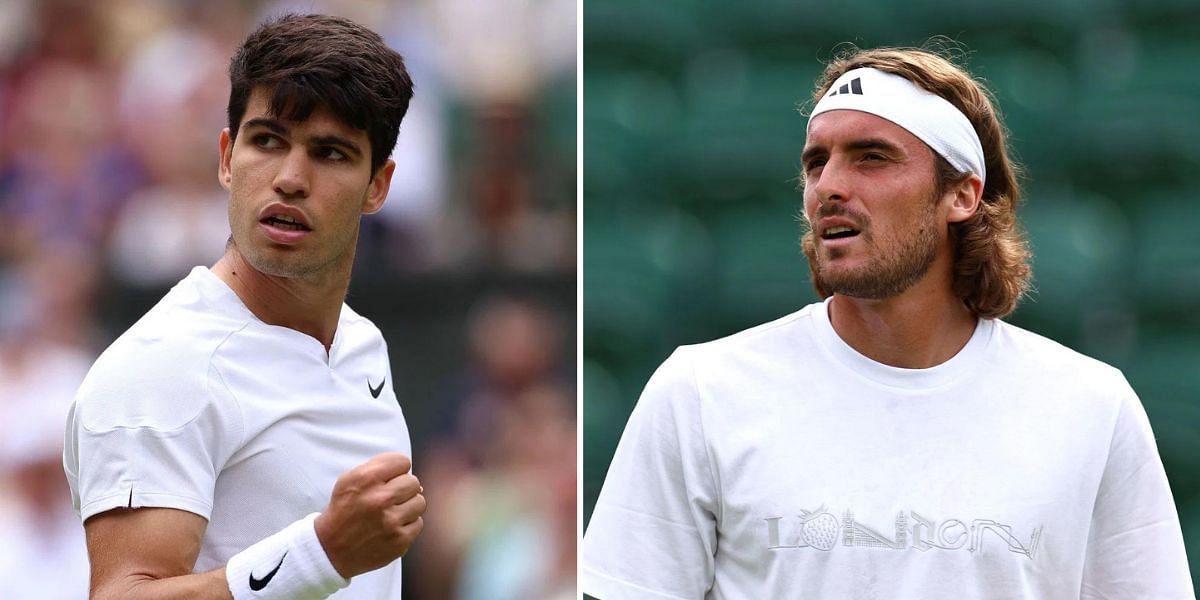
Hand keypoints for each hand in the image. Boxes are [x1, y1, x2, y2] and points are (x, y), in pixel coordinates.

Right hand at [313, 452, 425, 578]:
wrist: (331, 550)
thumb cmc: (343, 511)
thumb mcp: (349, 480)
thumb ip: (378, 467)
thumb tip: (411, 475)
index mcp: (365, 479)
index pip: (402, 462)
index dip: (396, 470)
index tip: (389, 479)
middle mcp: (379, 499)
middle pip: (413, 482)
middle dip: (403, 488)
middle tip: (389, 498)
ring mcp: (391, 522)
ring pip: (420, 502)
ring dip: (408, 506)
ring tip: (391, 513)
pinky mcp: (399, 540)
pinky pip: (418, 523)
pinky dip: (407, 524)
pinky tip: (391, 527)